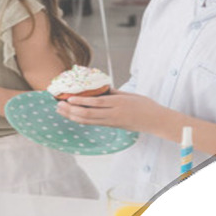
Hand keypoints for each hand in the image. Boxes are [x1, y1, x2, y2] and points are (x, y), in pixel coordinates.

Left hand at [55, 90, 169, 134]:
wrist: (156, 120)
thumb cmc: (144, 105)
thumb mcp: (128, 94)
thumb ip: (112, 92)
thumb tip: (97, 88)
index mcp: (118, 103)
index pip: (96, 103)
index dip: (81, 101)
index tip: (69, 97)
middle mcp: (113, 114)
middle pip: (88, 114)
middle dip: (71, 110)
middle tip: (58, 104)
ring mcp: (112, 122)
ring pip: (88, 121)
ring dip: (72, 116)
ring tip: (60, 110)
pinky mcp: (112, 126)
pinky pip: (93, 123)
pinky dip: (81, 119)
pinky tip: (72, 116)